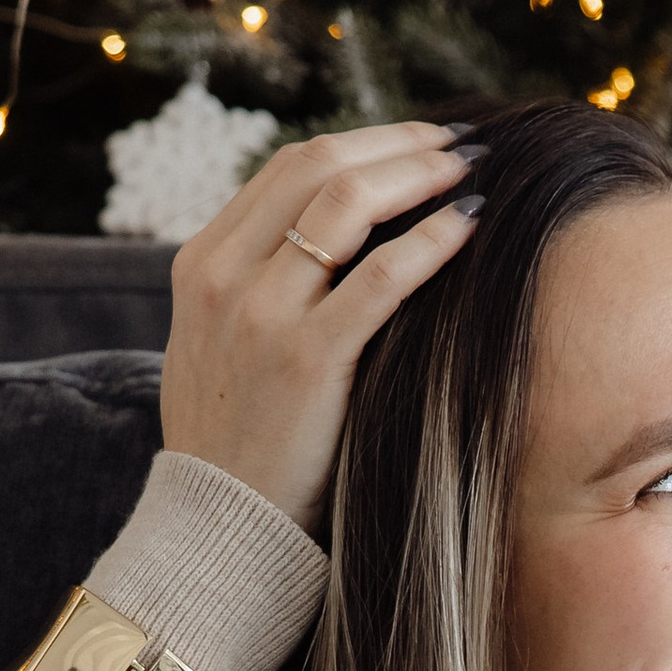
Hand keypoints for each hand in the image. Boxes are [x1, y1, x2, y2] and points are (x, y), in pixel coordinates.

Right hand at [160, 119, 482, 534]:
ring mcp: (261, 315)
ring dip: (417, 175)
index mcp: (201, 264)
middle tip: (457, 142)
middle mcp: (224, 277)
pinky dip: (431, 242)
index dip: (362, 143)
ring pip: (347, 204)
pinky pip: (381, 278)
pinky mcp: (306, 359)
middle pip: (317, 166)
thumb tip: (329, 240)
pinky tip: (469, 227)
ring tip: (470, 173)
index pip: (287, 168)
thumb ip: (258, 287)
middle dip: (396, 144)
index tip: (415, 142)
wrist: (219, 528)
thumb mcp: (220, 348)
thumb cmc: (238, 443)